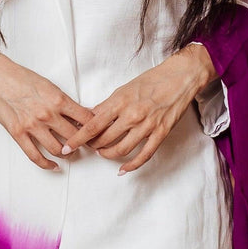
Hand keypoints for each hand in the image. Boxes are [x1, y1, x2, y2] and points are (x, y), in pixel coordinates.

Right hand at [0, 48, 94, 169]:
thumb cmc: (22, 78)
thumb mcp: (50, 86)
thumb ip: (64, 102)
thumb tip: (81, 115)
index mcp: (59, 100)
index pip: (86, 120)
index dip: (94, 128)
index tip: (96, 132)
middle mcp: (48, 114)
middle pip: (74, 137)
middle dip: (82, 143)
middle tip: (85, 146)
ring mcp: (32, 126)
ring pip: (58, 149)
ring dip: (67, 154)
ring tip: (70, 153)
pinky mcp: (18, 134)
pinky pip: (35, 156)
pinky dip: (47, 164)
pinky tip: (54, 166)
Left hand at [59, 43, 217, 172]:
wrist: (179, 78)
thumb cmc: (151, 81)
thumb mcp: (124, 88)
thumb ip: (107, 105)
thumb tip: (90, 117)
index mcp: (119, 102)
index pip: (92, 125)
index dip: (77, 138)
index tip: (68, 146)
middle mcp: (131, 115)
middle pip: (103, 139)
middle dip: (92, 145)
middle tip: (87, 146)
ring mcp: (146, 126)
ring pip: (120, 149)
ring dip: (107, 154)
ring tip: (102, 153)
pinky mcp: (160, 134)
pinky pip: (143, 156)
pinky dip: (131, 165)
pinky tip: (122, 169)